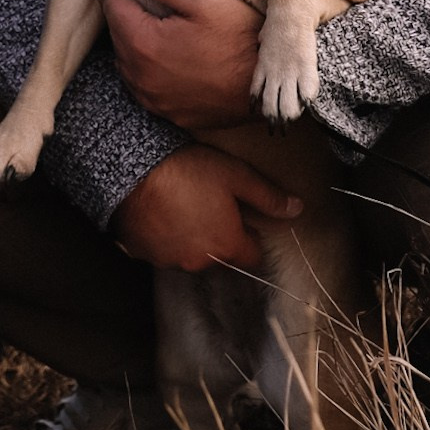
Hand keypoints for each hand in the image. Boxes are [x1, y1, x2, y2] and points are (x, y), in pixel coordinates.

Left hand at [106, 0, 264, 131]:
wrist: (268, 89)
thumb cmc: (240, 40)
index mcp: (142, 44)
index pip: (113, 7)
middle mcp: (139, 77)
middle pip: (118, 36)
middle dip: (134, 19)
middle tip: (162, 8)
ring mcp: (153, 100)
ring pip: (130, 64)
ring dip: (141, 47)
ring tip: (170, 34)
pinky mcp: (169, 113)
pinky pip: (148, 87)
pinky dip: (154, 72)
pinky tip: (178, 61)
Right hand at [113, 144, 303, 276]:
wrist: (132, 168)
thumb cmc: (188, 170)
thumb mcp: (236, 176)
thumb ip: (268, 197)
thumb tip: (297, 209)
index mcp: (227, 245)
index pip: (252, 256)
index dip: (251, 236)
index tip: (242, 217)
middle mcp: (199, 261)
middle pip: (219, 256)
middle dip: (219, 236)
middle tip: (210, 204)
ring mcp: (168, 260)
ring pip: (188, 254)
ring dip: (190, 238)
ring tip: (182, 206)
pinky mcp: (142, 253)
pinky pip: (160, 250)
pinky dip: (163, 237)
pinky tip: (160, 213)